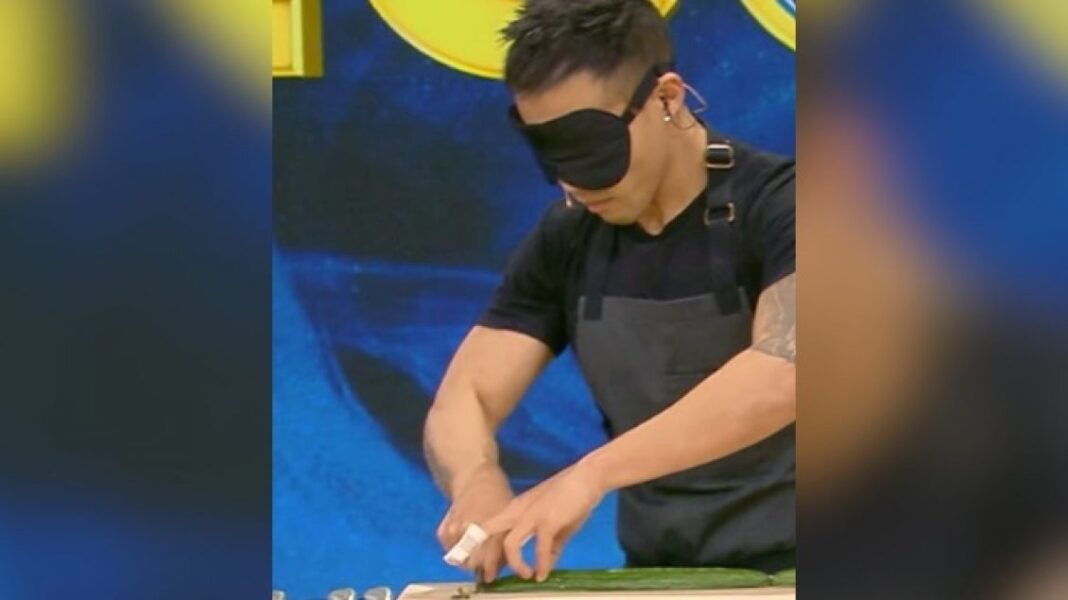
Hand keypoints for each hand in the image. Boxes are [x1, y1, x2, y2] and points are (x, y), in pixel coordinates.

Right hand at [436, 462, 512, 581]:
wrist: (474, 475)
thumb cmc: (498, 494)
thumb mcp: (509, 517)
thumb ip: (506, 540)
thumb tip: (503, 563)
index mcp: (489, 527)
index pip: (489, 560)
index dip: (491, 570)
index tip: (492, 574)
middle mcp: (469, 530)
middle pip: (472, 563)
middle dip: (479, 565)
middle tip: (485, 562)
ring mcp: (454, 529)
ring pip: (459, 557)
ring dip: (467, 557)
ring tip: (476, 550)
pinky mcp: (444, 529)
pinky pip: (448, 548)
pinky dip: (456, 548)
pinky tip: (465, 540)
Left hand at [483, 459, 606, 581]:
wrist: (587, 477)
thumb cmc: (572, 497)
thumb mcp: (557, 524)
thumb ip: (551, 546)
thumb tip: (546, 567)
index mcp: (516, 509)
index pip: (491, 526)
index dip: (483, 544)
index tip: (484, 562)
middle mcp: (518, 511)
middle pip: (489, 533)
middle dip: (486, 556)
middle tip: (490, 576)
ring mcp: (531, 515)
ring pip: (509, 544)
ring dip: (516, 565)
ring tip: (525, 576)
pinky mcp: (547, 521)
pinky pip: (539, 548)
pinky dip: (541, 564)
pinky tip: (543, 574)